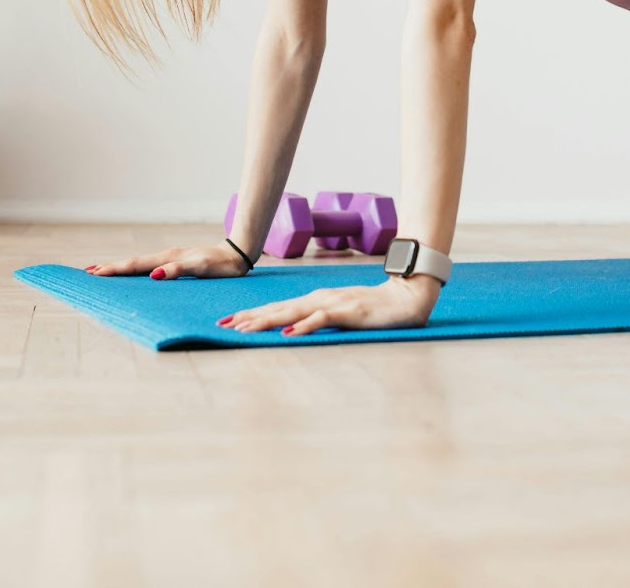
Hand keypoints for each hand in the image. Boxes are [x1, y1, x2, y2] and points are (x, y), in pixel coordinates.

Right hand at [84, 242, 247, 279]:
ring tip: (103, 271)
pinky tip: (134, 272)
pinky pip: (150, 266)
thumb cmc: (221, 265)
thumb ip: (178, 270)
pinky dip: (136, 269)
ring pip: (140, 263)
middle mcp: (166, 256)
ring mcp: (171, 258)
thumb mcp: (201, 269)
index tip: (95, 273)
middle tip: (89, 272)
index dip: (115, 269)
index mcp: (168, 258)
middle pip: (133, 263)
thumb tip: (154, 275)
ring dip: (121, 268)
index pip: (136, 265)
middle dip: (111, 267)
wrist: (237, 255)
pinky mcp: (177, 262)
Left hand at [218, 275, 441, 336]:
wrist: (407, 296)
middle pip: (278, 308)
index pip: (278, 307)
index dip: (252, 314)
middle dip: (249, 317)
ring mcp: (333, 304)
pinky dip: (304, 325)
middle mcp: (319, 299)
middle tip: (223, 324)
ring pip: (293, 312)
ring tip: (244, 328)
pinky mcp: (348, 311)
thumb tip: (291, 328)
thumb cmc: (374, 307)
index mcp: (315, 300)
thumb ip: (318, 317)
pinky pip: (322, 319)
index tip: (227, 321)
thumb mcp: (341, 312)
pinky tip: (289, 332)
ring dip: (268, 320)